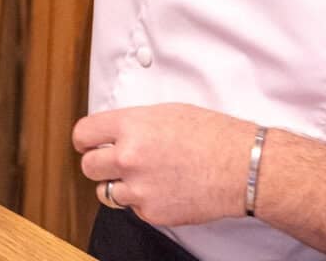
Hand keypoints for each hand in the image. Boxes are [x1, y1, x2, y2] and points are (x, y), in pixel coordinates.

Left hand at [72, 103, 255, 225]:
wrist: (242, 167)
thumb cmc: (212, 135)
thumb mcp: (167, 113)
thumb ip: (134, 124)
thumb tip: (115, 133)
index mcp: (131, 126)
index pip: (83, 134)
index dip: (85, 140)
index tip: (87, 143)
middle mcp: (129, 157)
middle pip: (88, 166)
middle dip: (98, 163)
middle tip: (113, 161)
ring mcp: (139, 188)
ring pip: (105, 191)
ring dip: (118, 185)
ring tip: (141, 176)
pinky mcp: (151, 212)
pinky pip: (132, 208)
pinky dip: (142, 201)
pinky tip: (163, 188)